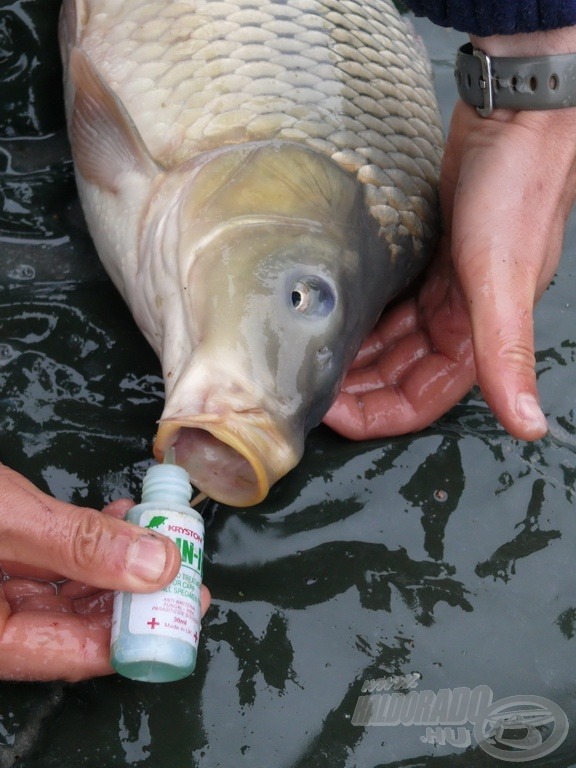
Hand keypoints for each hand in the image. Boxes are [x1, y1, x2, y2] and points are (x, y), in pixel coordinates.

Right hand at [0, 464, 209, 681]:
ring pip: (69, 592)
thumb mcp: (6, 518)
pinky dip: (88, 541)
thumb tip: (156, 565)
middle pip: (74, 626)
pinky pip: (52, 563)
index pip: (69, 654)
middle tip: (185, 572)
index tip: (184, 612)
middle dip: (134, 596)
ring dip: (118, 563)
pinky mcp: (1, 563)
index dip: (134, 635)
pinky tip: (118, 517)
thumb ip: (77, 544)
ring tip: (159, 535)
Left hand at [324, 28, 575, 441]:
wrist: (516, 115)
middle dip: (354, 389)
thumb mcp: (505, 280)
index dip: (374, 415)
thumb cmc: (518, 190)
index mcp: (478, 339)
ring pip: (388, 343)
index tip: (327, 413)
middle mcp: (460, 322)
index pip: (418, 401)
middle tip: (304, 385)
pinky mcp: (426, 261)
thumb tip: (530, 427)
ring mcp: (442, 291)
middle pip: (396, 376)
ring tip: (308, 358)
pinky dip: (361, 318)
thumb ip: (507, 355)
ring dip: (353, 356)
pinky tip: (329, 318)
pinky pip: (388, 306)